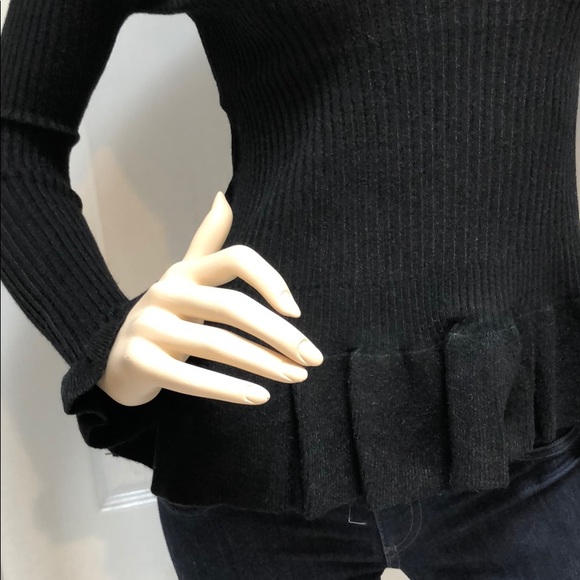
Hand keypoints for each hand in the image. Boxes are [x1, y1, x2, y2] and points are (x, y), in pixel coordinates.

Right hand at [97, 190, 323, 406]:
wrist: (117, 357)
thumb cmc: (168, 317)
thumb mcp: (185, 277)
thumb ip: (207, 242)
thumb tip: (222, 198)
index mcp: (185, 270)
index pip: (236, 259)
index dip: (271, 280)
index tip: (296, 313)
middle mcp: (166, 291)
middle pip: (233, 307)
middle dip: (279, 335)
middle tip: (312, 359)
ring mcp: (148, 326)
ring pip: (217, 345)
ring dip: (264, 364)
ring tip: (295, 378)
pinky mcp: (138, 360)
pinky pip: (190, 379)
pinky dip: (228, 390)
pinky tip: (258, 397)